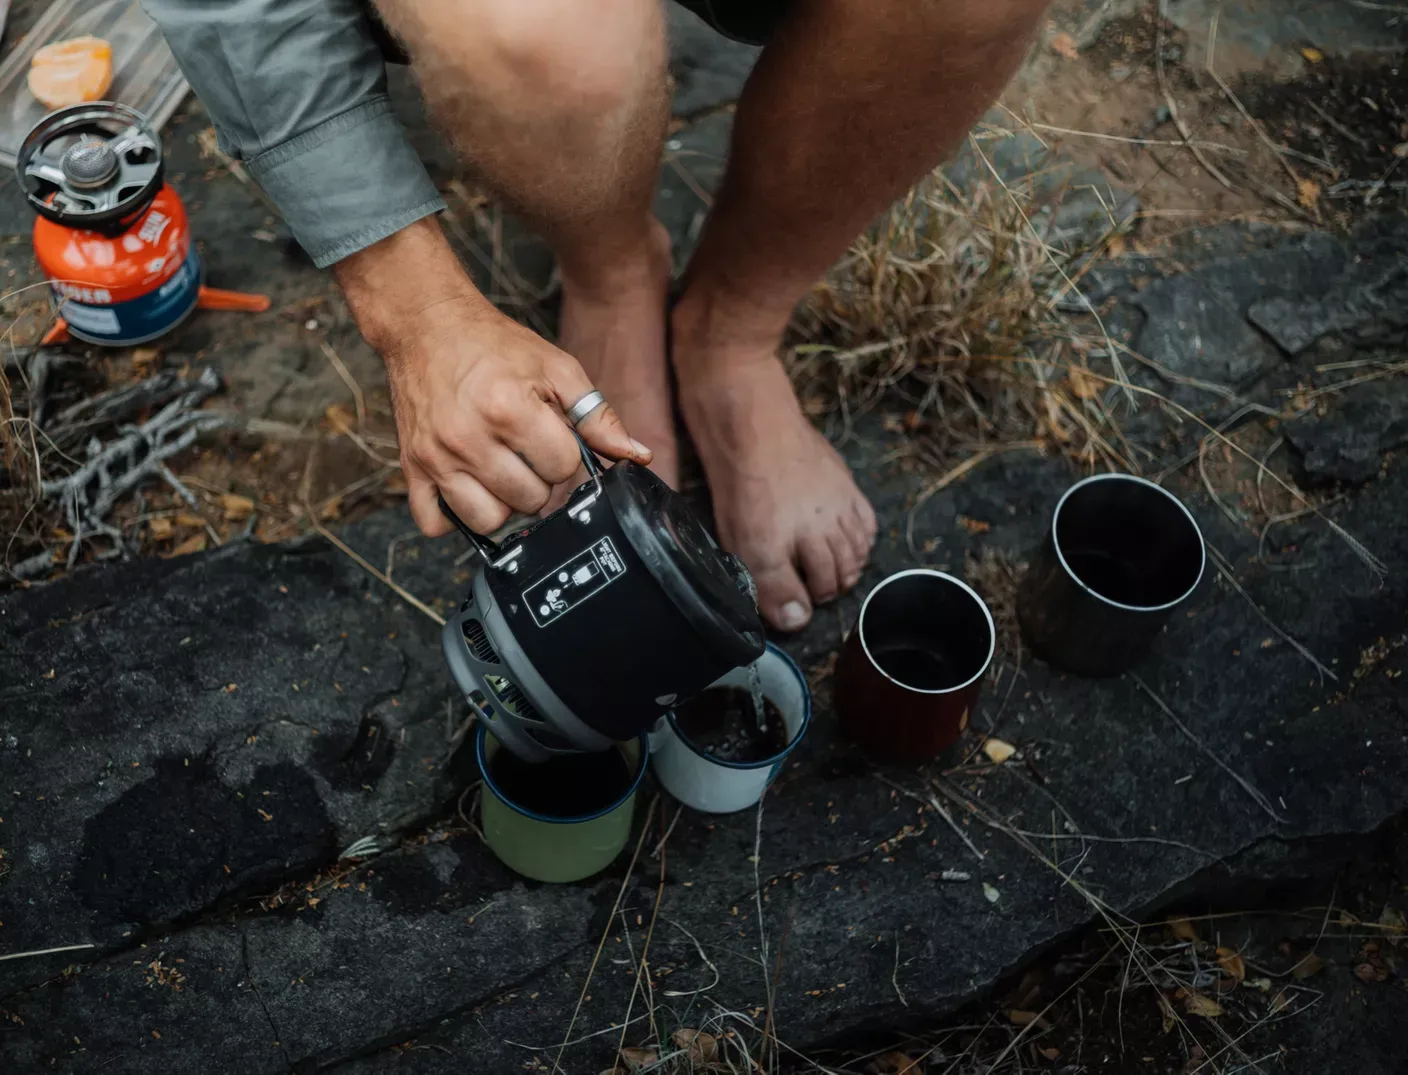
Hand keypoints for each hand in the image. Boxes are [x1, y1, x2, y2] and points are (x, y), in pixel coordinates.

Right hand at [335, 218, 650, 535]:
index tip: (550, 435)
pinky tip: (468, 487)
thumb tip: (635, 455)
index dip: (564, 454)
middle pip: (531, 501)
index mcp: (509, 409)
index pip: (563, 469)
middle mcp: (468, 437)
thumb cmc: (493, 345)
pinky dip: (455, 515)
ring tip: (501, 471)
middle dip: (538, 478)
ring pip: (488, 521)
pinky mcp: (412, 467)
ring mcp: (436, 457)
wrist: (426, 325)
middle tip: (526, 450)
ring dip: (503, 503)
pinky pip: (436, 524)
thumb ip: (597, 416)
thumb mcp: (555, 367)